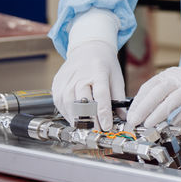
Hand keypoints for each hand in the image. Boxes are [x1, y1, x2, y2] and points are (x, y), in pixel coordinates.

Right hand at [51, 9, 124, 130]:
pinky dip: (67, 114)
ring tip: (86, 129)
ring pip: (68, 105)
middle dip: (89, 120)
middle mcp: (80, 75)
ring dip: (77, 120)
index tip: (106, 126)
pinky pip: (60, 103)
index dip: (103, 113)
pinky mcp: (57, 84)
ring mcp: (66, 80)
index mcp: (98, 72)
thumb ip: (119, 98)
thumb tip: (123, 118)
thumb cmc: (104, 64)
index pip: (101, 95)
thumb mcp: (116, 77)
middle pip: (82, 102)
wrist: (87, 48)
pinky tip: (75, 119)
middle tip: (96, 133)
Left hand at [126, 37, 180, 127]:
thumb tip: (143, 110)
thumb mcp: (178, 81)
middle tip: (133, 122)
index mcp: (170, 75)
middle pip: (157, 92)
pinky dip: (180, 117)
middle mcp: (179, 79)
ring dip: (158, 114)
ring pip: (171, 100)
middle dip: (143, 108)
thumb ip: (163, 92)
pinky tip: (173, 124)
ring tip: (148, 125)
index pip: (148, 87)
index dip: (137, 102)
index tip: (129, 116)